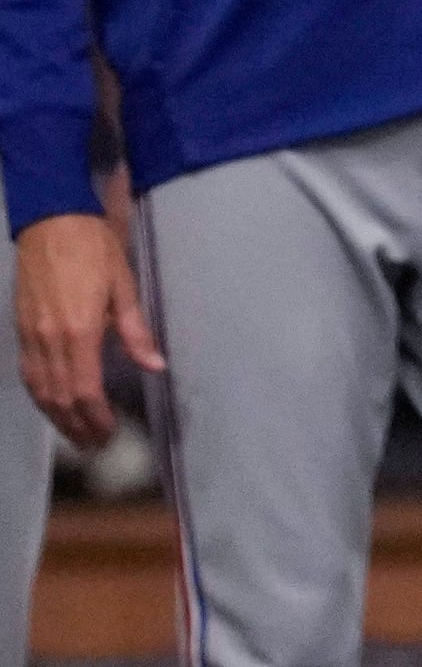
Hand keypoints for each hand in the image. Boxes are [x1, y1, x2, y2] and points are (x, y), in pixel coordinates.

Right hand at [15, 211, 160, 449]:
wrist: (51, 221)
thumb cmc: (94, 250)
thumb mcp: (124, 287)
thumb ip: (136, 331)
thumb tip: (155, 366)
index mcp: (78, 330)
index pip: (84, 389)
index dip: (96, 417)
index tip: (110, 433)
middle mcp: (48, 338)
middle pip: (58, 396)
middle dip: (76, 425)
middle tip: (95, 445)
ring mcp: (30, 333)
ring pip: (38, 388)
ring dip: (56, 416)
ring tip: (76, 435)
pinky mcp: (21, 327)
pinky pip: (27, 371)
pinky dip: (39, 394)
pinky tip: (52, 405)